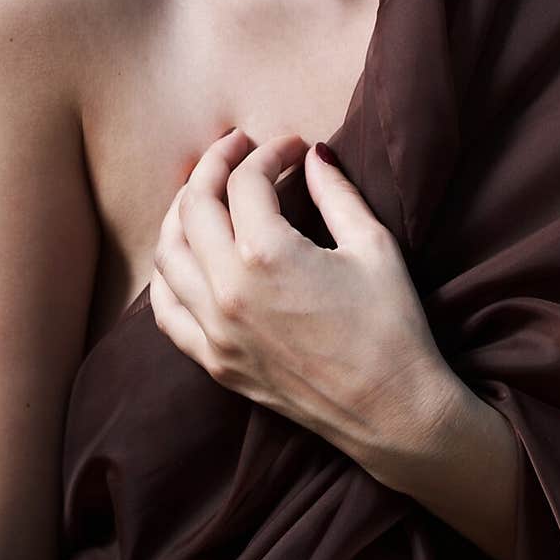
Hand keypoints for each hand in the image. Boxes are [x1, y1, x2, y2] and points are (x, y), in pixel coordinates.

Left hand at [148, 128, 460, 464]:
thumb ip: (336, 192)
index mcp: (267, 255)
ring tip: (209, 192)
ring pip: (168, 253)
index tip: (293, 147)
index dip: (269, 152)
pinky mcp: (215, 362)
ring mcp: (215, 330)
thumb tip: (313, 155)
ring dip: (182, 211)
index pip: (246, 181)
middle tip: (241, 148)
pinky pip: (166, 310)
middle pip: (194, 205)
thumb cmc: (391, 326)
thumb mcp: (373, 246)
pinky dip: (167, 272)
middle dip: (215, 165)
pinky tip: (184, 253)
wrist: (393, 412)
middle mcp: (227, 290)